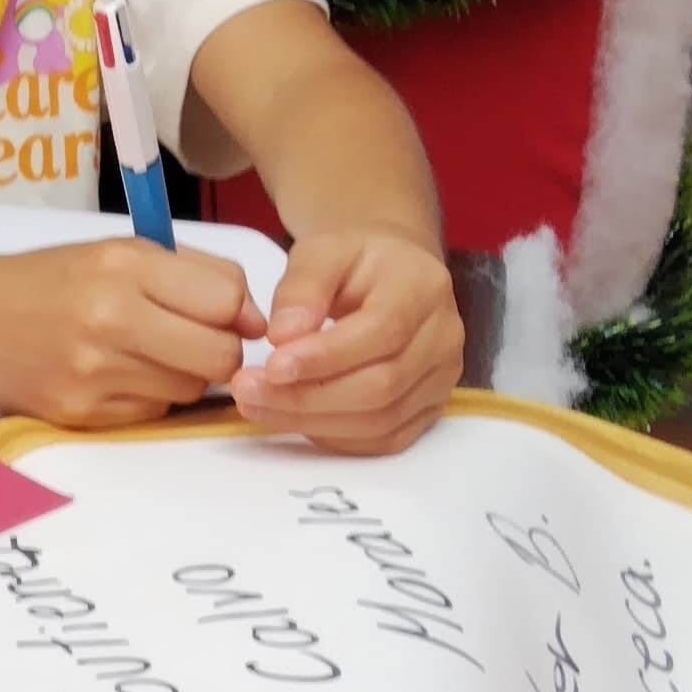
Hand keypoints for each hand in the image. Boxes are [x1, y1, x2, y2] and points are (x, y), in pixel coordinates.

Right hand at [0, 237, 264, 428]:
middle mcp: (109, 319)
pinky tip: (114, 376)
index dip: (237, 311)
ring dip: (181, 376)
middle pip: (219, 356)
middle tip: (191, 340)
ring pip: (189, 390)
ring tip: (142, 354)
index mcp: (124, 267)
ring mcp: (92, 373)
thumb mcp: (118, 253)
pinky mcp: (79, 413)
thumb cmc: (50, 281)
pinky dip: (146, 398)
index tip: (224, 314)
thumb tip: (255, 321)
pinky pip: (151, 414)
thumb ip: (194, 276)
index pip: (226, 299)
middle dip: (218, 351)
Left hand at [230, 229, 462, 453]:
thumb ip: (303, 287)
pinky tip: (292, 419)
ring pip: (380, 421)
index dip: (326, 357)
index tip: (272, 366)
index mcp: (423, 288)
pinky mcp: (429, 409)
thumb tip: (284, 335)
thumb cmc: (355, 262)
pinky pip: (383, 439)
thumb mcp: (323, 251)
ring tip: (257, 406)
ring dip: (312, 422)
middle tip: (248, 391)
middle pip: (381, 386)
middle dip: (308, 397)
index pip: (381, 332)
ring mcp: (442, 379)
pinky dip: (333, 437)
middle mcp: (444, 337)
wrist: (391, 275)